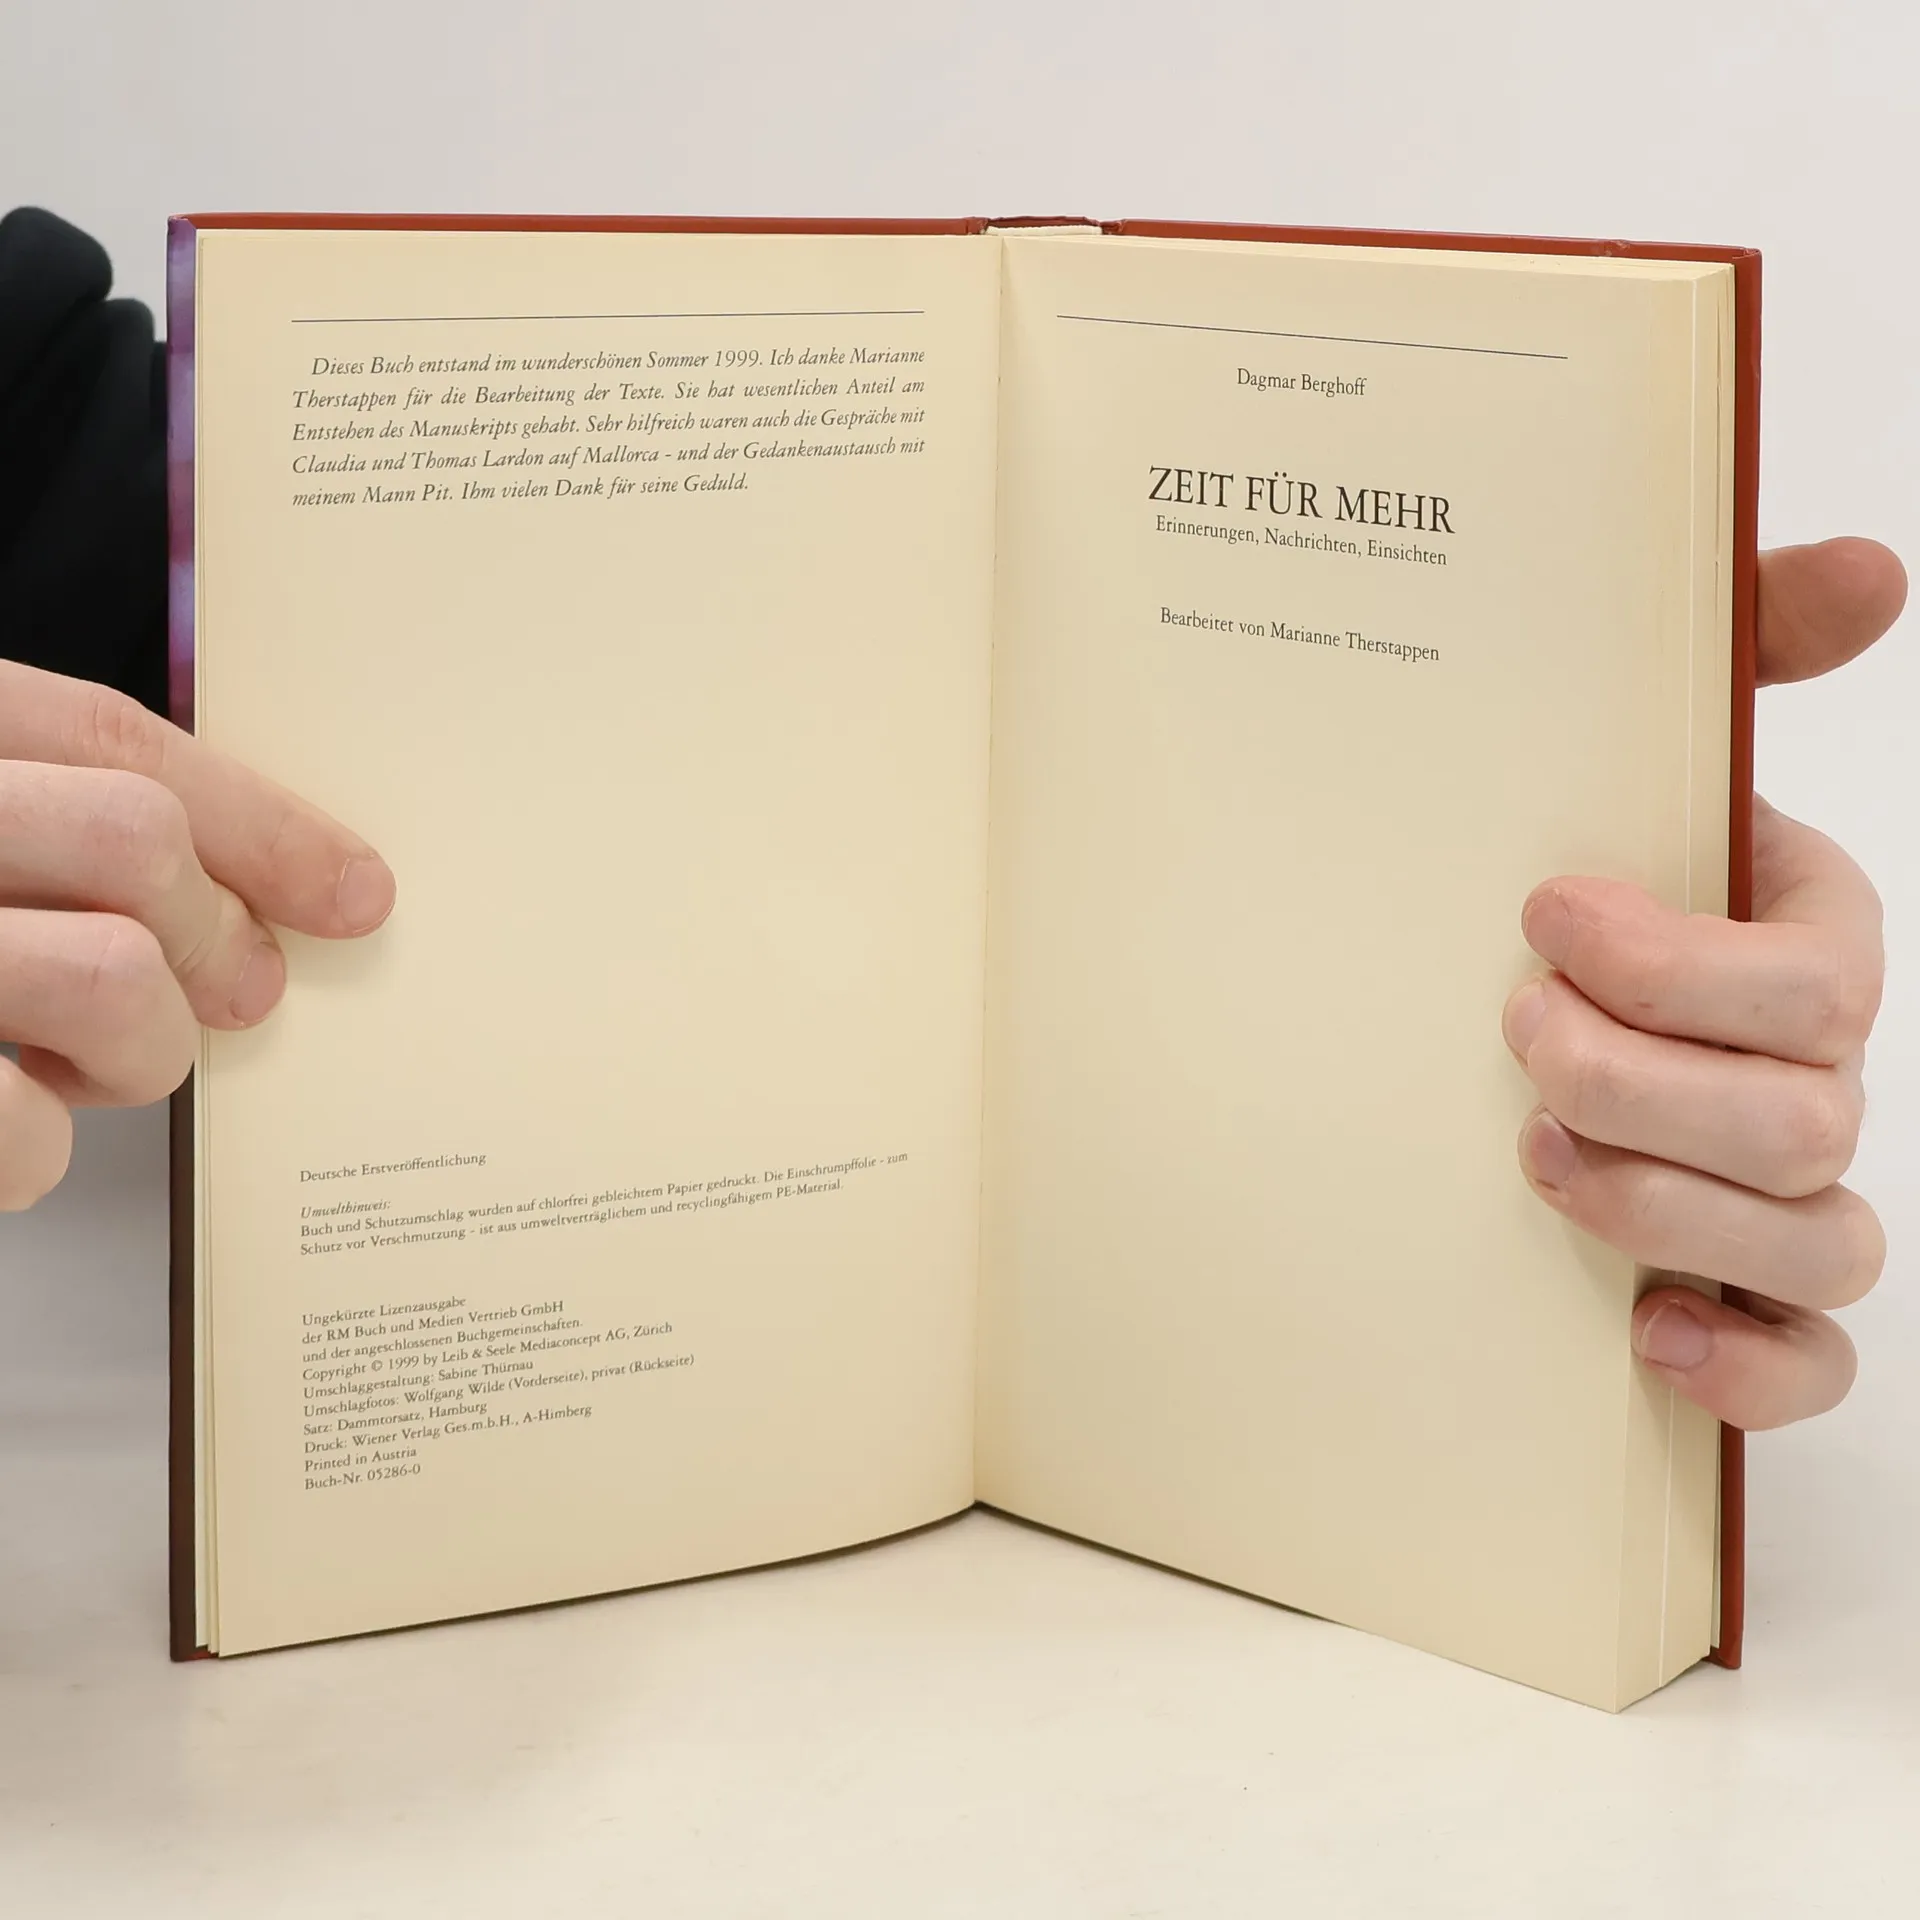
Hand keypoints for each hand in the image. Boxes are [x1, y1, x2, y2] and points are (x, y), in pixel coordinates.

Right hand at [0, 663, 393, 1208]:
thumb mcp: (0, 843)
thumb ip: (74, 836)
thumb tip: (270, 901)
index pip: (113, 741)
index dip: (261, 822)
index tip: (357, 894)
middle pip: (136, 838)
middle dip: (212, 934)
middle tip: (234, 994)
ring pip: (113, 976)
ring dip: (135, 1048)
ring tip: (76, 1062)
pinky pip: (28, 1130)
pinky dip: (41, 1146)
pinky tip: (9, 1120)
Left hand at [1504, 538, 1906, 1428]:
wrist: (1494, 993)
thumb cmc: (1571, 873)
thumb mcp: (1634, 747)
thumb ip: (1743, 642)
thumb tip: (1872, 566)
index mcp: (1801, 950)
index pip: (1814, 984)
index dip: (1683, 970)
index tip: (1540, 916)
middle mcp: (1812, 1075)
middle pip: (1801, 1121)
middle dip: (1643, 1084)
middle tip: (1512, 1032)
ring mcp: (1785, 1191)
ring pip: (1817, 1239)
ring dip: (1668, 1210)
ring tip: (1533, 1154)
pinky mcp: (1745, 1291)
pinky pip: (1812, 1358)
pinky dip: (1750, 1362)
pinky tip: (1647, 1337)